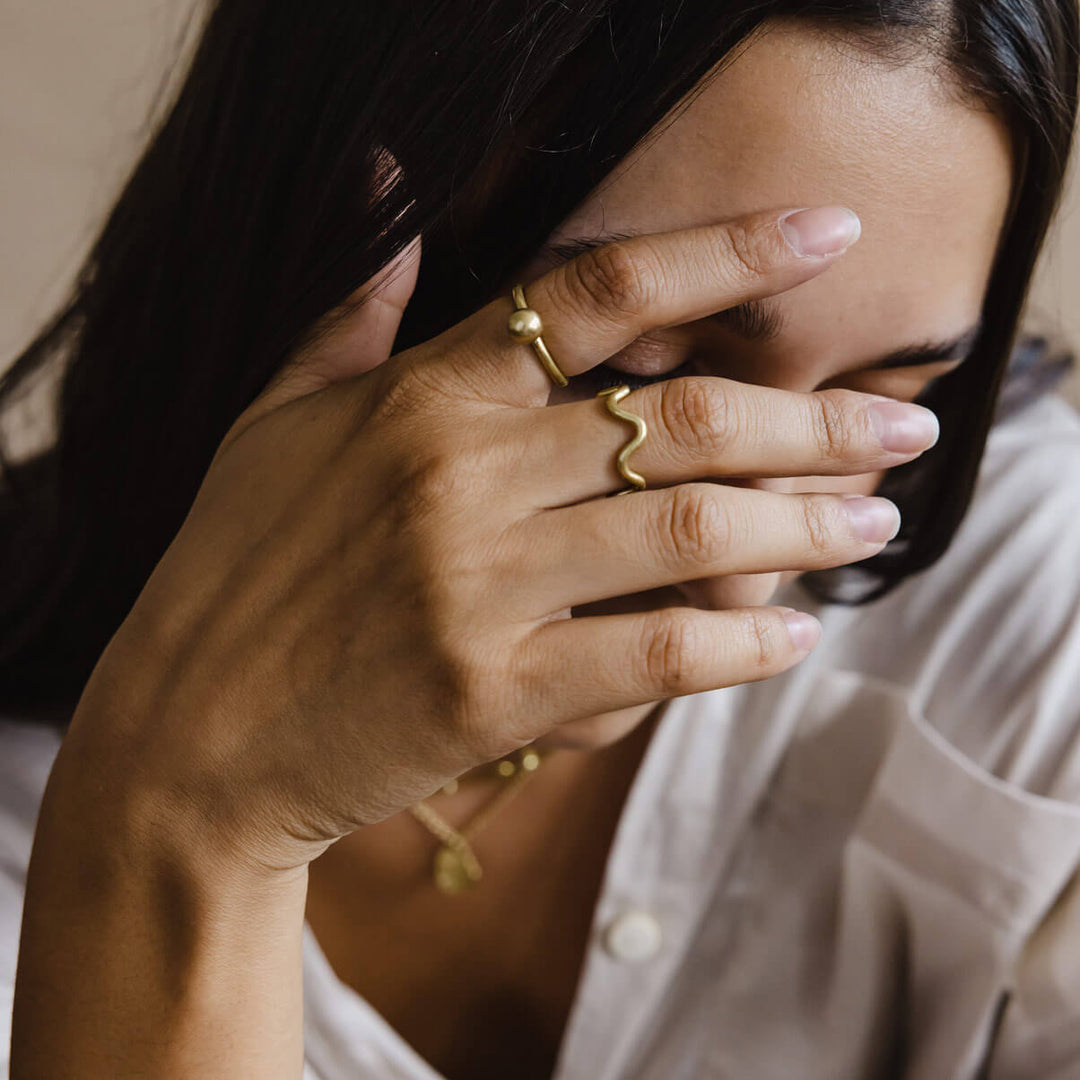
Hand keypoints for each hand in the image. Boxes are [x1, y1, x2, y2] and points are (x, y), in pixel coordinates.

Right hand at [68, 206, 933, 872]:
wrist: (192, 731)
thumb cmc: (234, 569)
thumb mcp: (275, 419)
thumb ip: (350, 310)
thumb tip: (385, 186)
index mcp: (421, 396)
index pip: (595, 293)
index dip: (724, 251)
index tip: (825, 235)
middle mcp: (461, 476)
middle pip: (684, 419)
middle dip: (816, 419)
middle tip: (905, 427)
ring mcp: (477, 585)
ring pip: (689, 533)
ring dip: (804, 529)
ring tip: (872, 525)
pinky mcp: (488, 691)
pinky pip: (650, 653)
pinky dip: (736, 645)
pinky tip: (789, 639)